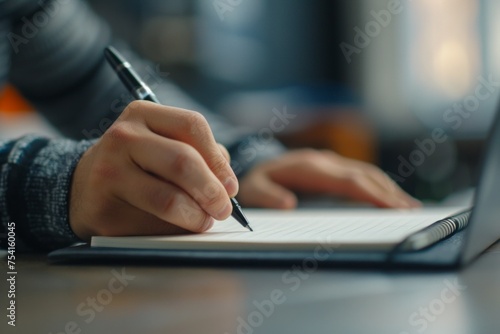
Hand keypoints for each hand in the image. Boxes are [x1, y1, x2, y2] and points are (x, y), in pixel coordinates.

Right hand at [69, 101, 237, 240]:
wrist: (84, 188)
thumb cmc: (137, 164)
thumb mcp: (163, 143)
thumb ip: (199, 154)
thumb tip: (227, 184)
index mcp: (142, 114)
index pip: (192, 125)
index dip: (218, 160)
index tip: (230, 186)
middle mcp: (122, 138)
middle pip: (183, 161)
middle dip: (212, 190)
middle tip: (223, 209)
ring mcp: (108, 173)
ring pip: (168, 199)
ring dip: (196, 216)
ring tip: (203, 221)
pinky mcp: (103, 209)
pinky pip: (151, 226)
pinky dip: (173, 231)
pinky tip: (175, 227)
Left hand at [237, 149, 419, 208]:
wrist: (255, 162)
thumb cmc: (255, 180)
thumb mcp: (253, 188)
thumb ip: (267, 196)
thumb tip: (288, 204)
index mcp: (308, 167)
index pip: (348, 181)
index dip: (371, 193)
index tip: (391, 206)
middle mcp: (324, 161)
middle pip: (363, 175)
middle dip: (388, 193)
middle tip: (409, 211)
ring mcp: (330, 161)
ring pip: (366, 172)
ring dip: (388, 188)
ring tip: (408, 205)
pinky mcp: (333, 166)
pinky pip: (361, 173)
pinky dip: (378, 184)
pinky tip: (389, 195)